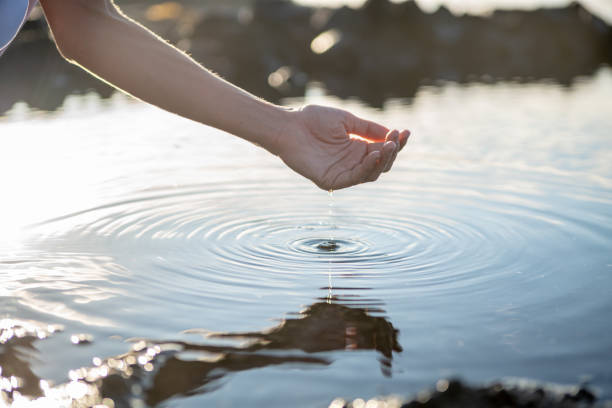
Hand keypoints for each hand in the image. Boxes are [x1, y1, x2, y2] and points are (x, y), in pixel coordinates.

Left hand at [277, 105, 409, 190]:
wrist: (289, 126)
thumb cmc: (314, 120)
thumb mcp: (347, 121)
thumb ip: (368, 129)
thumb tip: (392, 133)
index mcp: (357, 148)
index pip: (383, 150)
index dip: (396, 143)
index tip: (406, 131)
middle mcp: (352, 162)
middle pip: (381, 164)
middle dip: (392, 151)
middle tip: (395, 138)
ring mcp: (343, 173)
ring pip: (372, 173)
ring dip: (383, 160)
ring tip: (387, 146)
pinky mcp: (331, 181)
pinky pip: (354, 178)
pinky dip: (367, 168)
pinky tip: (373, 154)